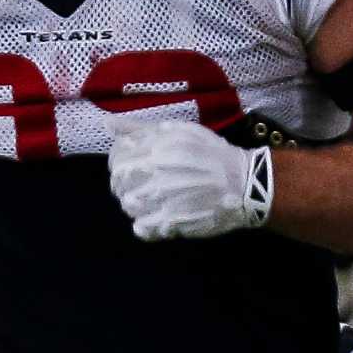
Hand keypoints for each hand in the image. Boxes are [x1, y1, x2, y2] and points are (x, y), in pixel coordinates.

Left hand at [108, 120, 272, 240]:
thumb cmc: (212, 154)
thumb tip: (108, 123)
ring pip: (128, 206)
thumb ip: (140, 128)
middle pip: (118, 183)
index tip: (136, 165)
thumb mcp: (180, 131)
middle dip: (127, 183)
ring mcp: (161, 202)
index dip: (121, 162)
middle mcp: (154, 175)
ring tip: (157, 199)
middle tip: (147, 183)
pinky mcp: (170, 224)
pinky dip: (147, 225)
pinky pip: (141, 229)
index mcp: (155, 149)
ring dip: (138, 203)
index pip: (116, 158)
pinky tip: (161, 217)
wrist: (244, 184)